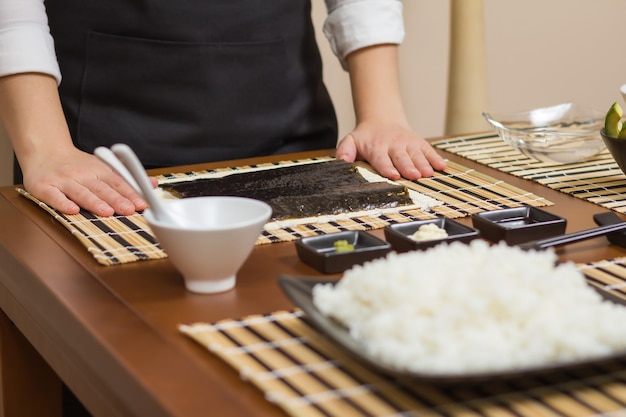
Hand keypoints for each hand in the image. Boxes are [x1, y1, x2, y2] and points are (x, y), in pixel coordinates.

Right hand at [21, 147, 152, 215]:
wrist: (44, 151)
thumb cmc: (77, 164)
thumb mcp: (103, 167)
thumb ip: (127, 178)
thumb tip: (153, 184)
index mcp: (98, 170)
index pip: (118, 182)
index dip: (130, 193)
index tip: (142, 204)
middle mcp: (82, 174)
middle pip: (102, 188)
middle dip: (116, 199)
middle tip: (129, 210)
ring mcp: (63, 181)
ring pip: (81, 192)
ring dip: (94, 202)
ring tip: (106, 212)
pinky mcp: (44, 187)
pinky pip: (54, 196)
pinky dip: (62, 203)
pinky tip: (72, 210)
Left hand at [335, 120, 446, 180]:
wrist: (382, 119)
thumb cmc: (366, 138)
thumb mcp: (351, 141)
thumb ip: (345, 151)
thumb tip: (341, 161)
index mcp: (377, 148)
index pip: (382, 159)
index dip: (387, 167)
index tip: (393, 175)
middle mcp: (394, 145)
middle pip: (402, 158)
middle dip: (408, 167)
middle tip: (415, 176)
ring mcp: (408, 143)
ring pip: (417, 155)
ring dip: (423, 164)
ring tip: (429, 173)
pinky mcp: (419, 143)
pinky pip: (428, 150)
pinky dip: (435, 158)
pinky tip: (442, 166)